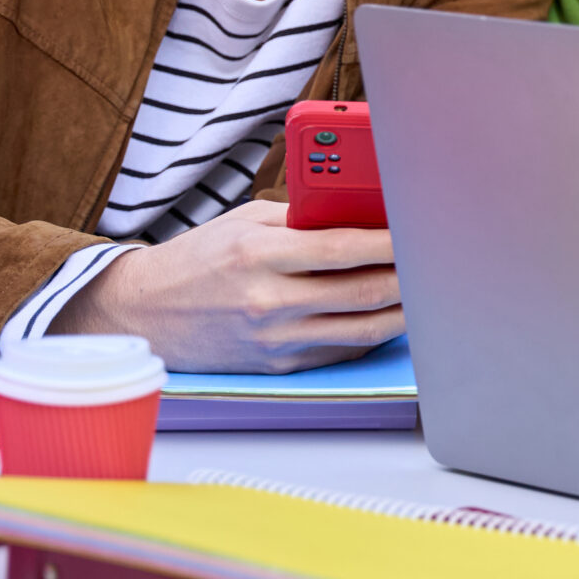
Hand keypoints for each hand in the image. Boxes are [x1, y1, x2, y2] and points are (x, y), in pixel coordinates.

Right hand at [50, 198, 402, 372]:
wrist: (144, 313)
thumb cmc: (198, 260)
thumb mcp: (244, 223)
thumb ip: (301, 220)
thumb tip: (361, 214)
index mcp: (259, 254)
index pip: (343, 248)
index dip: (390, 241)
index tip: (417, 231)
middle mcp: (268, 300)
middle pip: (362, 292)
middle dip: (408, 276)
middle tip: (434, 262)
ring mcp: (274, 339)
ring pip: (362, 328)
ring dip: (402, 310)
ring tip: (422, 290)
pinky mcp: (278, 364)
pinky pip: (341, 349)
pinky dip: (370, 332)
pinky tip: (387, 315)